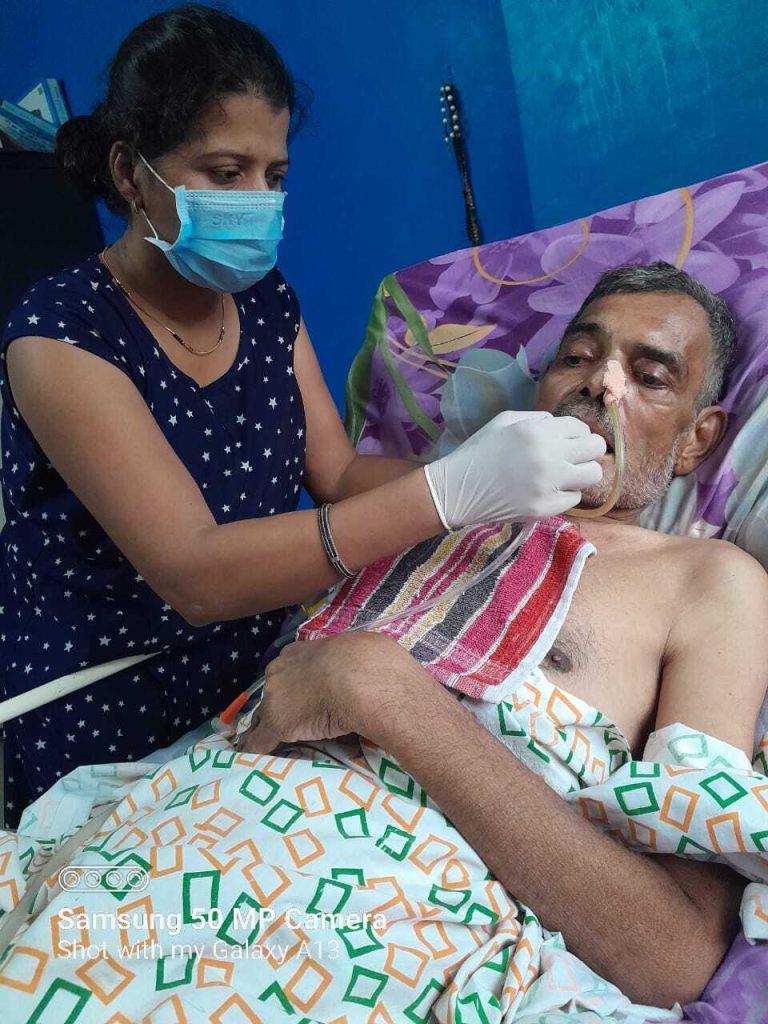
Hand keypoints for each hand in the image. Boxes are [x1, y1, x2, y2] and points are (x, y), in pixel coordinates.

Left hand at [238, 632, 425, 754]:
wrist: (360, 678)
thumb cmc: (363, 661)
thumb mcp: (355, 651)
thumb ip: (349, 658)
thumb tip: (367, 658)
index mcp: (297, 652)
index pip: (287, 671)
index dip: (293, 685)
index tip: (301, 695)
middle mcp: (279, 670)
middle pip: (272, 692)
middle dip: (280, 703)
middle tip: (295, 717)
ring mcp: (275, 699)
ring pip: (265, 715)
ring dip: (270, 727)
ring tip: (273, 741)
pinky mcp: (275, 726)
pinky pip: (259, 741)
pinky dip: (256, 750)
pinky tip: (251, 759)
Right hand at [424, 410, 606, 527]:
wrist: (457, 490)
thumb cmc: (478, 452)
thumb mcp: (504, 421)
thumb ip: (538, 420)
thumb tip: (562, 427)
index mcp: (537, 431)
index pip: (581, 428)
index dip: (577, 434)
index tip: (568, 442)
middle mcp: (548, 455)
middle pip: (595, 449)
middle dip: (588, 451)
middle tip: (574, 458)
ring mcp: (549, 484)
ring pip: (592, 475)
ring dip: (581, 474)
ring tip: (565, 476)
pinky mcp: (545, 508)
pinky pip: (574, 498)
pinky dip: (565, 494)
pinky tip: (547, 491)